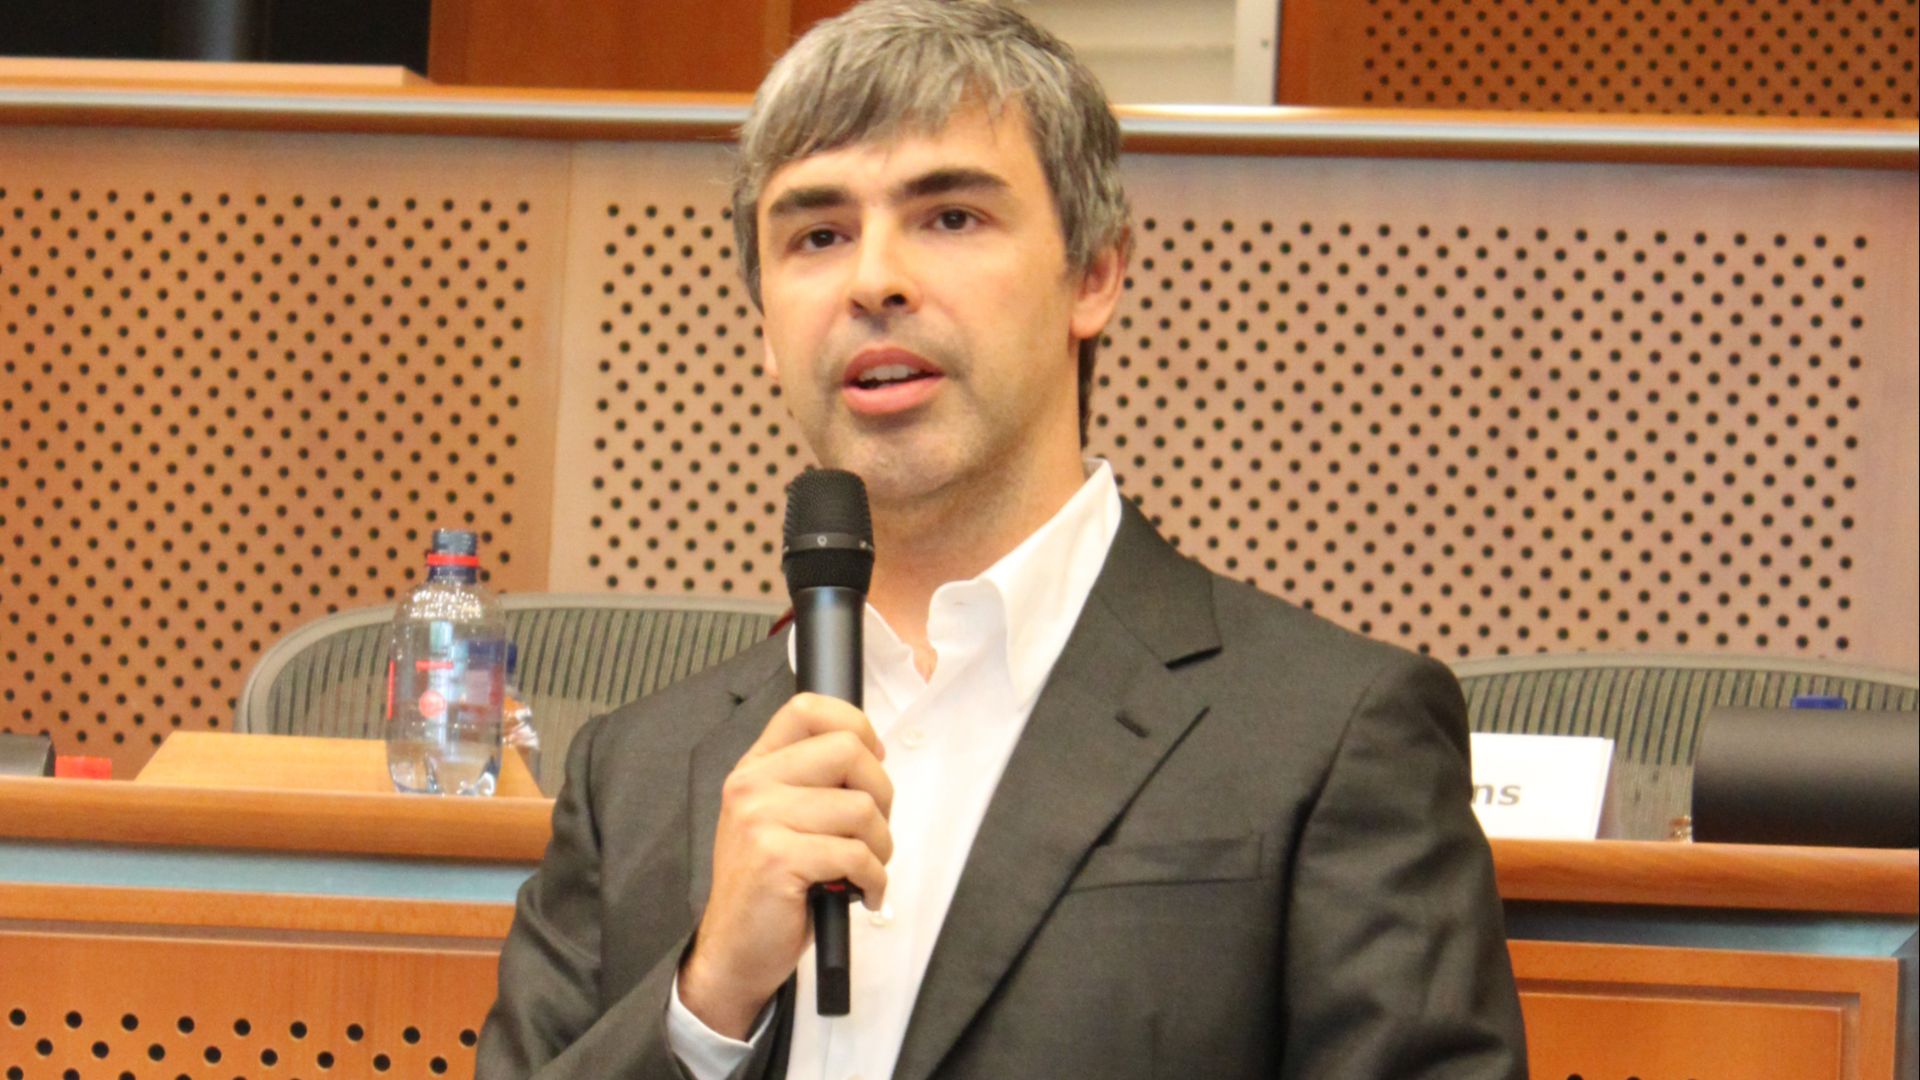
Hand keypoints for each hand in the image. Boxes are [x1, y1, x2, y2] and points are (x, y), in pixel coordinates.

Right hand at [678, 692, 893, 1038]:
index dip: (856, 725)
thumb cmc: (769, 887)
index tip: (873, 758)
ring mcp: (761, 820)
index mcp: (756, 768)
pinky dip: (875, 879)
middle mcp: (752, 786)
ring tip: (866, 870)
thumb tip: (873, 753)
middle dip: (882, 793)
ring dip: (881, 846)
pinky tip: (864, 894)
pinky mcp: (778, 859)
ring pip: (861, 808)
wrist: (734, 950)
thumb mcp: (779, 819)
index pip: (808, 709)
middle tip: (873, 830)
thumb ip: (813, 782)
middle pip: (848, 751)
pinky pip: (857, 855)